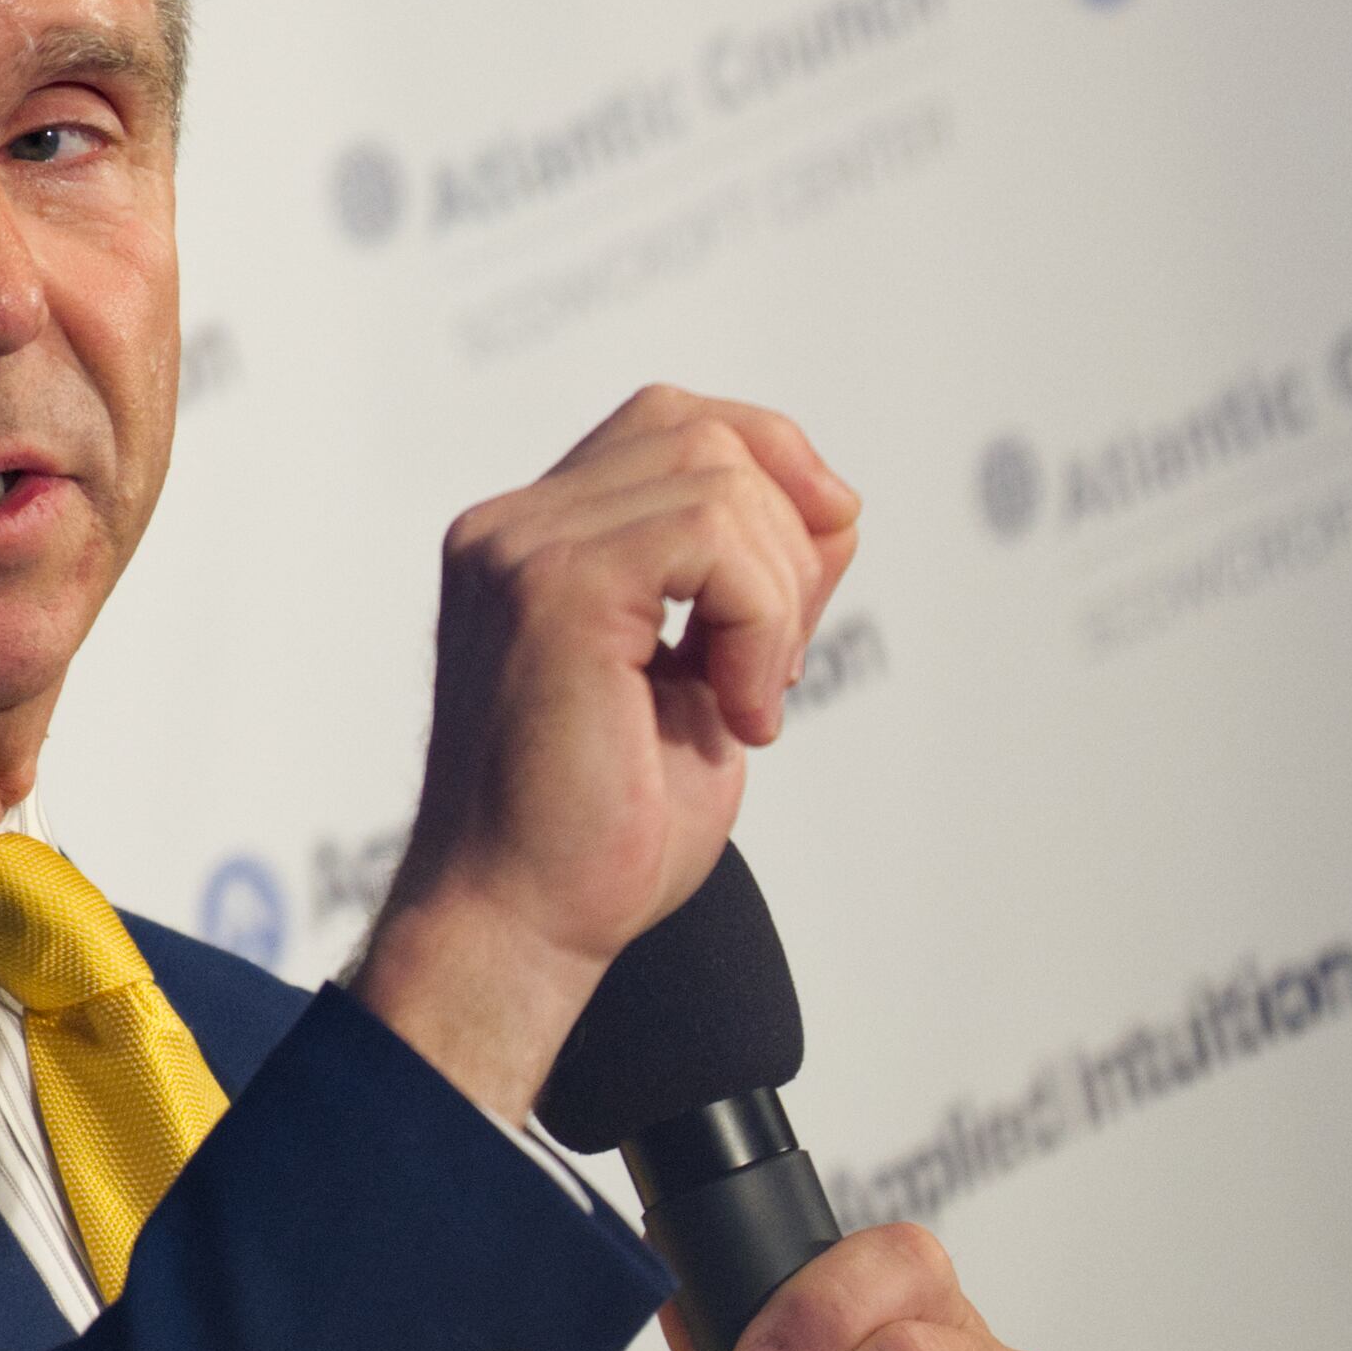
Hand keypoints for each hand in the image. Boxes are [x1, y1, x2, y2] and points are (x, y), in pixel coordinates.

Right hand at [353, 386, 858, 1118]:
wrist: (525, 926)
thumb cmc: (602, 832)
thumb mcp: (710, 682)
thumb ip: (755, 587)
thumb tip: (838, 507)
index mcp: (536, 542)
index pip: (675, 423)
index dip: (771, 466)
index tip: (817, 570)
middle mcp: (513, 528)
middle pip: (705, 433)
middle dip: (787, 540)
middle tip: (772, 668)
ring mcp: (522, 549)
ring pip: (719, 481)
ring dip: (776, 598)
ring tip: (746, 701)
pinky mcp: (554, 588)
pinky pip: (710, 537)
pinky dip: (760, 621)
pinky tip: (739, 711)